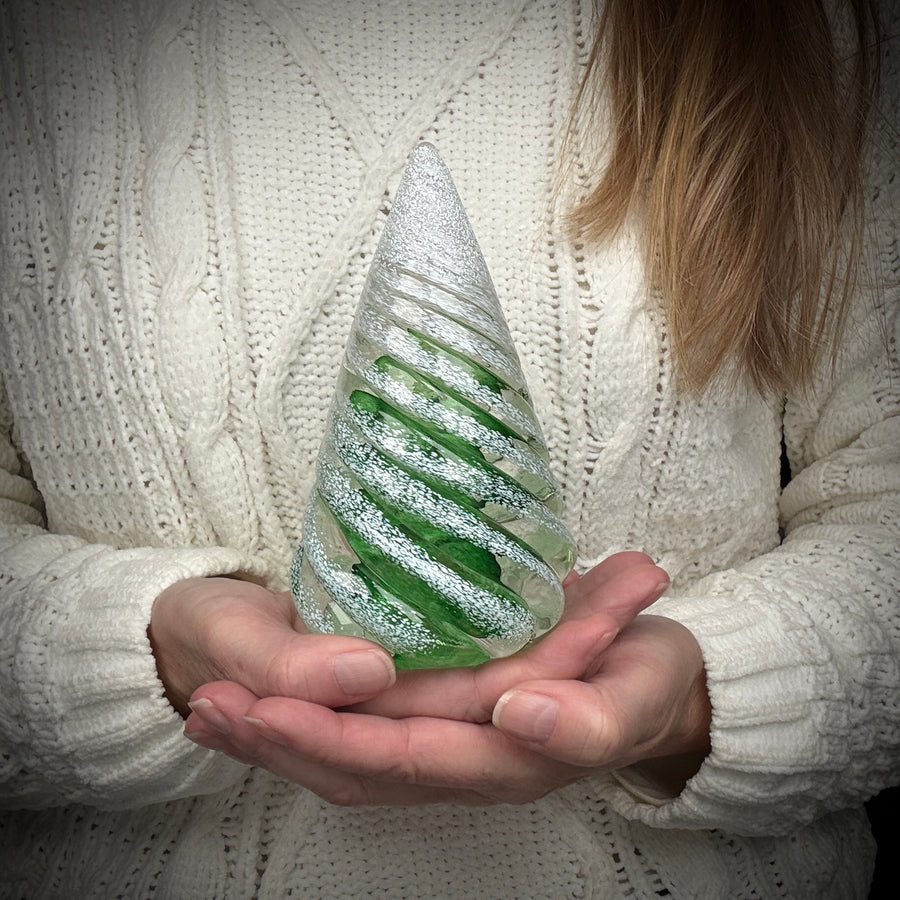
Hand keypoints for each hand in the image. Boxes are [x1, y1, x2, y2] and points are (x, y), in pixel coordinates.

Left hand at [184, 554, 710, 803]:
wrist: (659, 681)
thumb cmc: (646, 680)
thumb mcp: (637, 694)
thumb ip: (587, 718)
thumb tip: (515, 715)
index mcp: (506, 759)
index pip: (402, 757)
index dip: (332, 735)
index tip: (267, 702)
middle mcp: (465, 765)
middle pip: (357, 768)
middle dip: (281, 739)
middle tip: (210, 705)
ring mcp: (449, 749)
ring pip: (350, 759)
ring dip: (278, 736)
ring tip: (209, 709)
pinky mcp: (442, 725)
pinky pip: (366, 735)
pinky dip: (310, 718)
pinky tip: (262, 698)